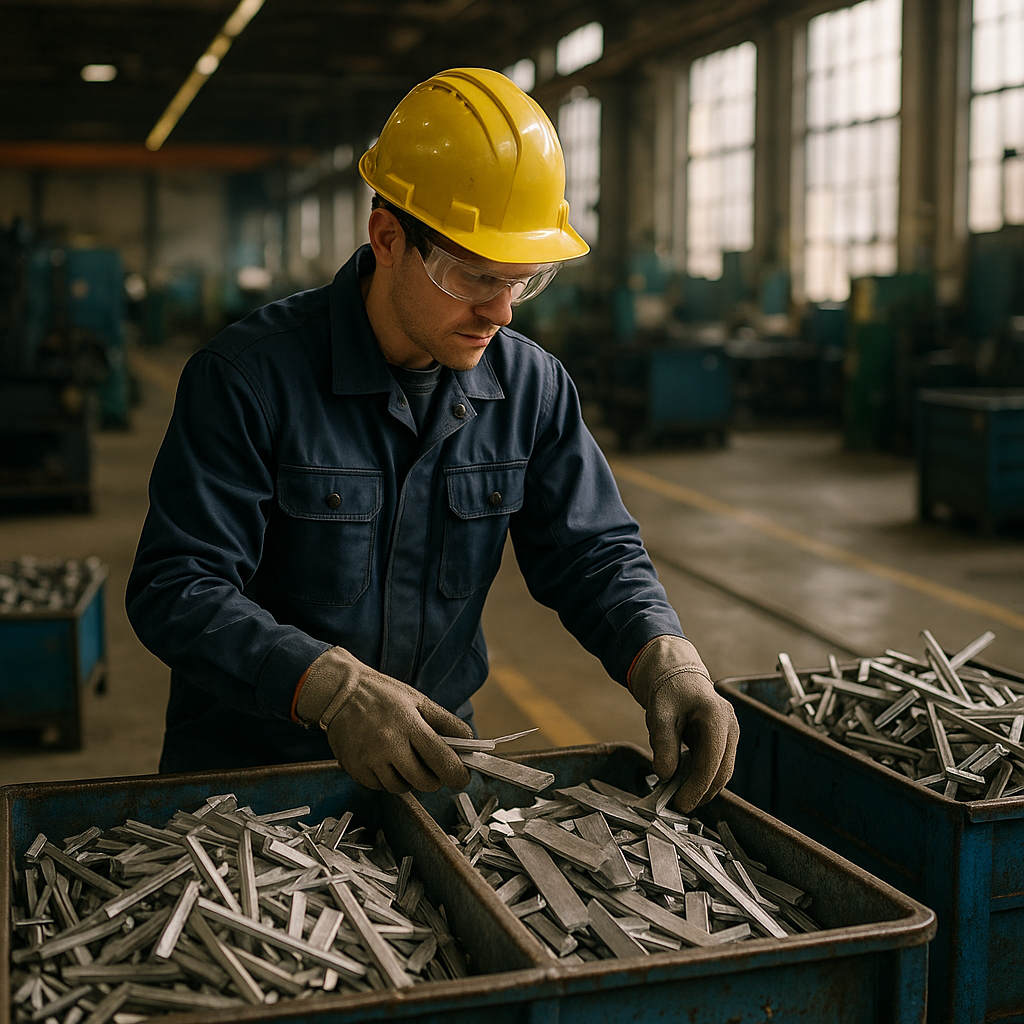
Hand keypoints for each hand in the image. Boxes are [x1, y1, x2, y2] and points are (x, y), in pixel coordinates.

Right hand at [296, 647, 472, 792]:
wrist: (339, 692)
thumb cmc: (381, 694)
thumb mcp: (418, 700)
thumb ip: (446, 722)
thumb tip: (469, 741)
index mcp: (409, 725)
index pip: (442, 760)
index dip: (457, 774)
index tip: (461, 778)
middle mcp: (389, 745)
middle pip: (423, 782)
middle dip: (433, 779)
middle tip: (430, 767)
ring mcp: (370, 760)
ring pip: (400, 788)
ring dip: (408, 779)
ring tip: (403, 758)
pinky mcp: (354, 769)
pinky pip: (379, 786)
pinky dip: (386, 778)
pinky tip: (384, 760)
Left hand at [629, 635, 738, 811]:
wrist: (676, 676)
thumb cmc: (669, 691)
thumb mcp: (659, 715)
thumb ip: (663, 744)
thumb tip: (665, 775)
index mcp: (717, 716)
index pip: (712, 761)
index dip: (698, 786)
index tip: (681, 803)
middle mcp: (731, 726)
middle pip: (723, 771)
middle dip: (702, 792)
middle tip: (679, 806)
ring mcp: (731, 733)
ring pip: (723, 771)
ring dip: (705, 788)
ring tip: (681, 799)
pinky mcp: (726, 740)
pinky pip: (718, 765)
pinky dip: (705, 778)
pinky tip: (687, 786)